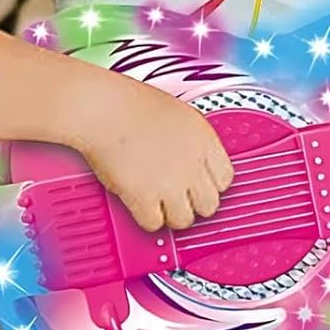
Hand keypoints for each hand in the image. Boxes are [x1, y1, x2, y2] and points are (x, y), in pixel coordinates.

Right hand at [75, 74, 234, 233]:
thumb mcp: (179, 116)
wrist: (104, 109)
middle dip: (193, 203)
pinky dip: (145, 218)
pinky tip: (139, 204)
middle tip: (177, 197)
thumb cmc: (131, 105)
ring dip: (170, 214)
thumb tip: (196, 165)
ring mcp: (170, 182)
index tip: (198, 185)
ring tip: (157, 202)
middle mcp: (192, 163)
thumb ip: (194, 143)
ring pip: (184, 220)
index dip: (209, 185)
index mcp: (204, 140)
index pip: (225, 180)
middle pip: (209, 205)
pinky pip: (154, 224)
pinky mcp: (144, 197)